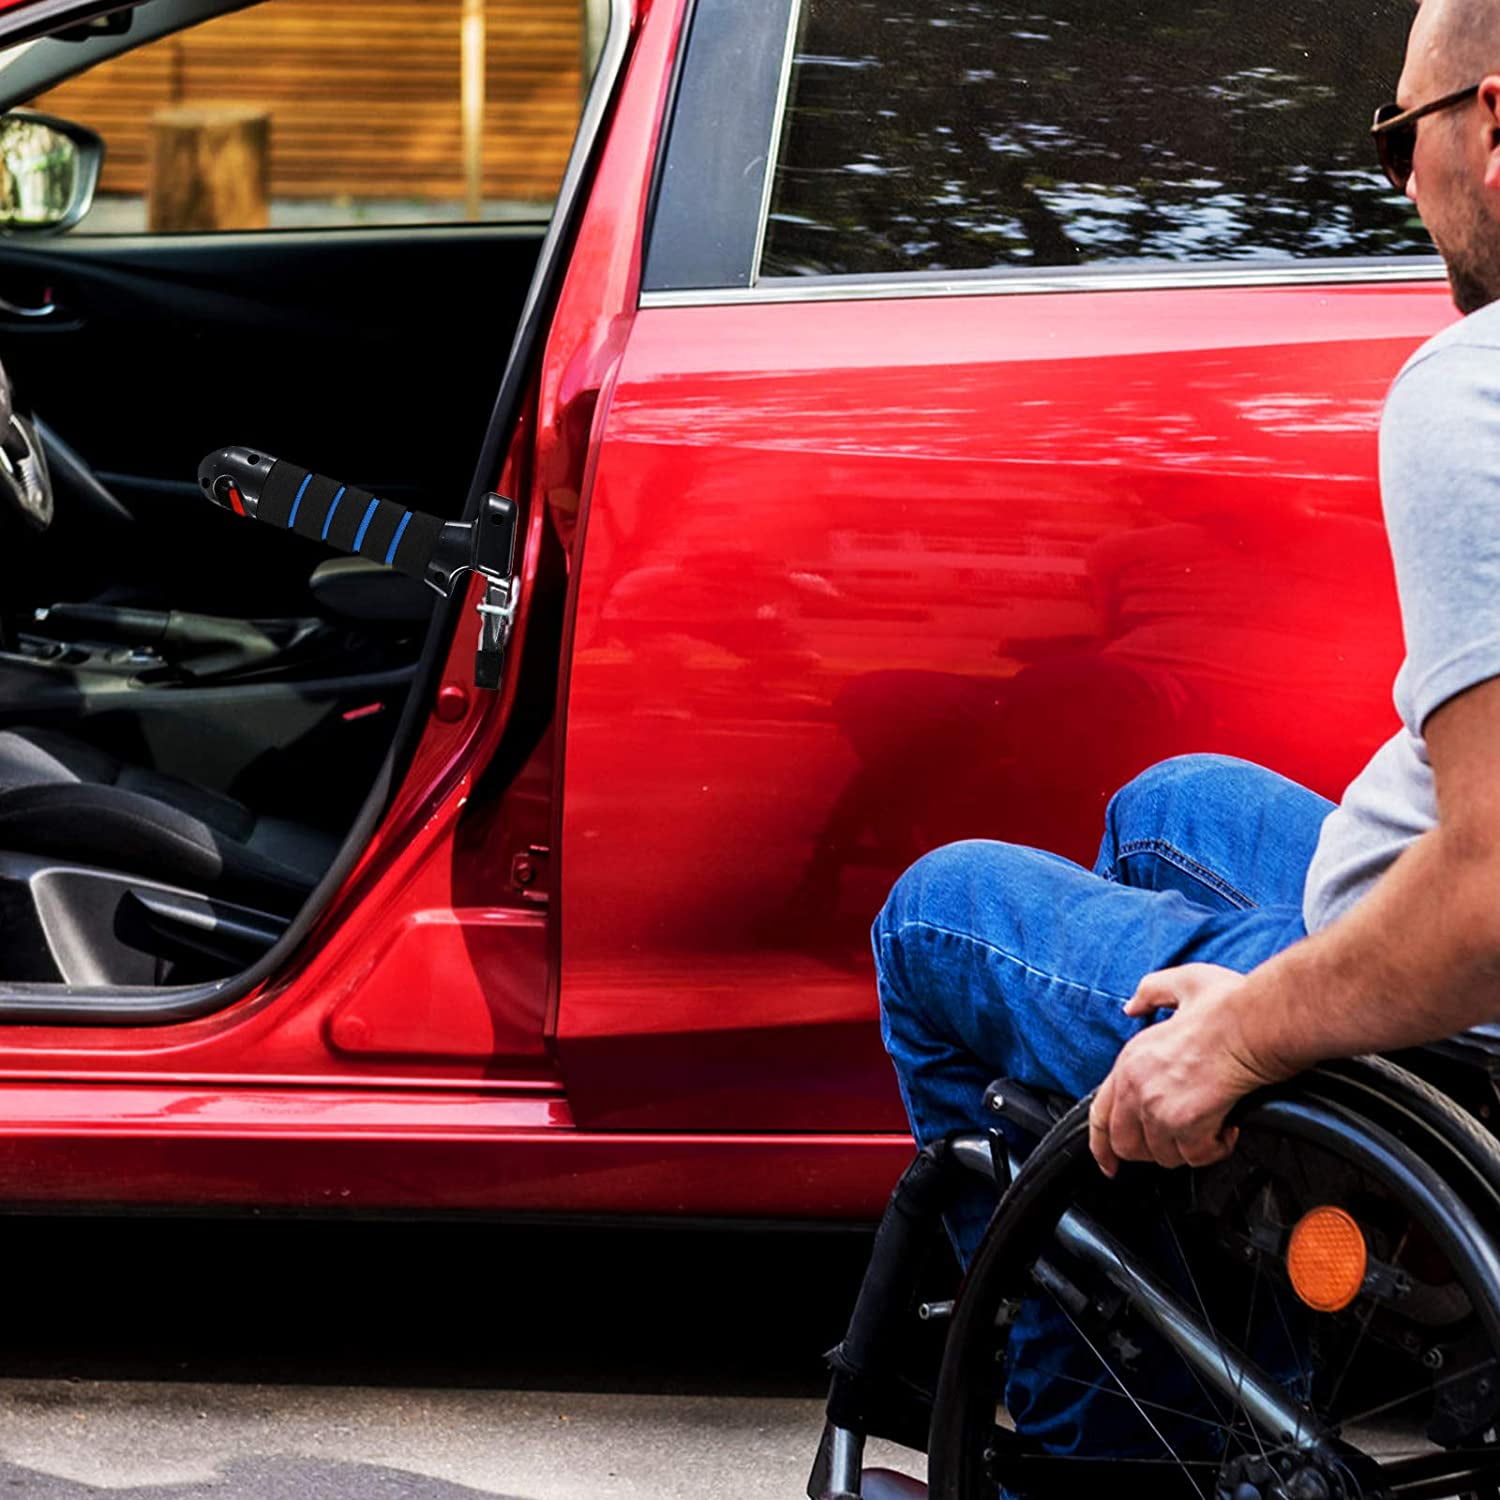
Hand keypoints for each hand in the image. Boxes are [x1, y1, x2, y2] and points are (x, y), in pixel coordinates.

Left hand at [1088, 963, 1284, 1176]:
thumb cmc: (1229, 1005)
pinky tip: (1227, 1127)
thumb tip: (1133, 1006)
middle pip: (1126, 1145)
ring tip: (1209, 1126)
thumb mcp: (1180, 983)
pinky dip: (1214, 1149)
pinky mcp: (1186, 1124)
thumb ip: (1150, 992)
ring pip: (1163, 1156)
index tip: (1109, 1163)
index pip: (1099, 1115)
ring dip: (1188, 1148)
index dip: (1102, 1146)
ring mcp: (1158, 1107)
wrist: (1257, 1023)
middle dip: (1153, 1149)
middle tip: (1181, 1138)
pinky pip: (1195, 1157)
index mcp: (1130, 1059)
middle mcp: (1136, 1086)